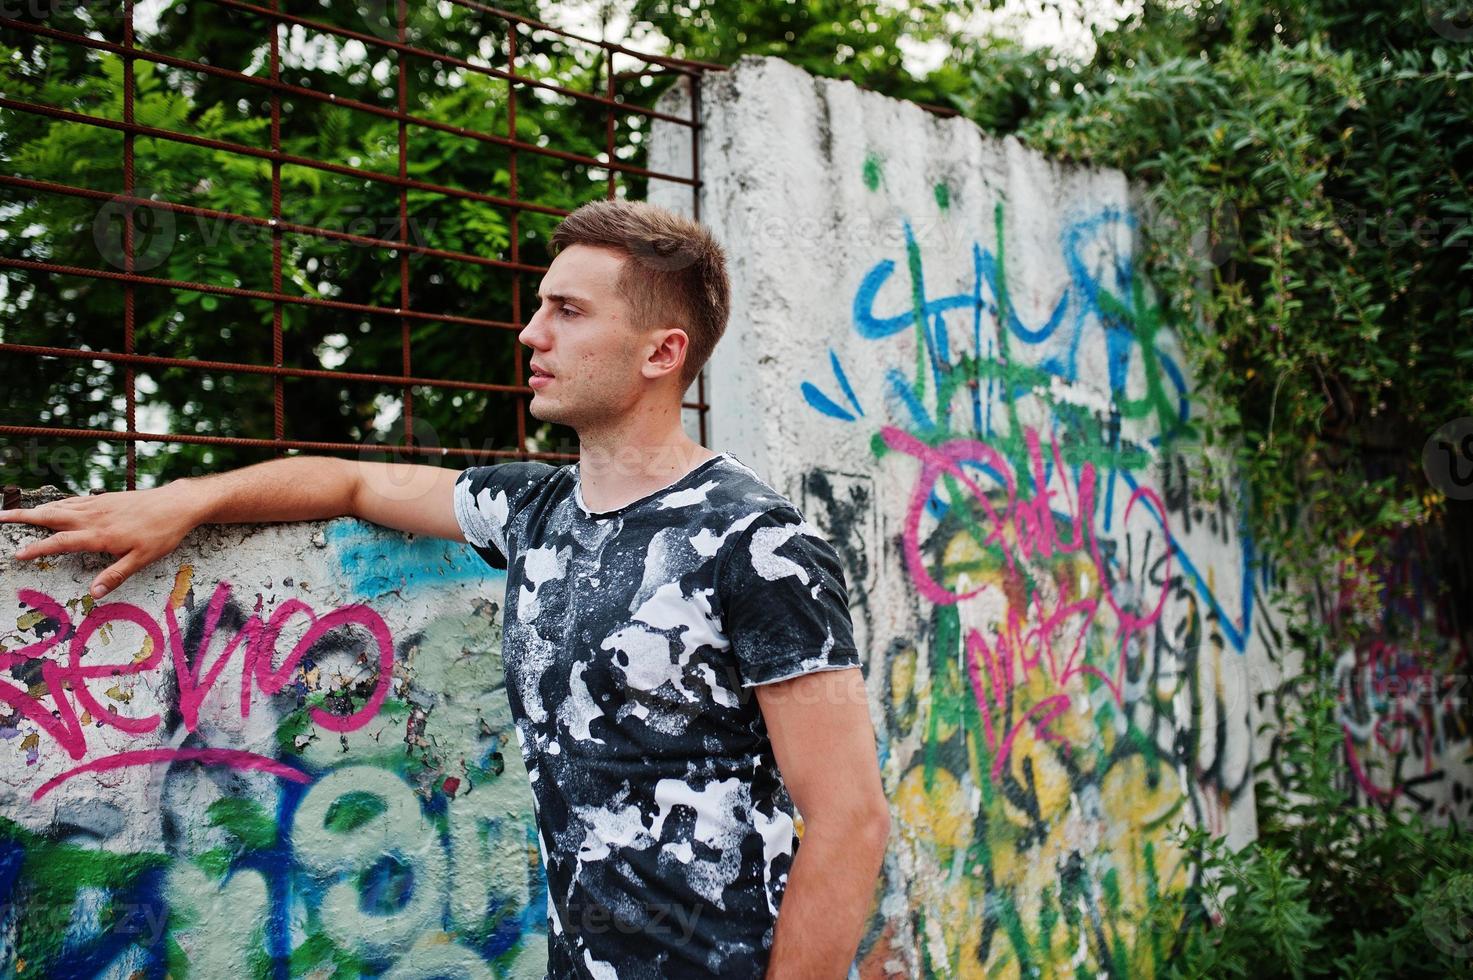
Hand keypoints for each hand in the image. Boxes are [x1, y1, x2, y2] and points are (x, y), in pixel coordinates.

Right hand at [1, 484, 201, 598]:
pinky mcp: (105, 498)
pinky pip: (74, 500)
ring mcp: (98, 505)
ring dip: (37, 510)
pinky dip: (57, 503)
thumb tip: (93, 593)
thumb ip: (116, 575)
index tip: (18, 554)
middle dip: (23, 518)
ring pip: (60, 506)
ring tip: (17, 513)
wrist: (177, 504)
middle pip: (50, 516)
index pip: (59, 542)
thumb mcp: (142, 559)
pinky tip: (52, 507)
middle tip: (0, 517)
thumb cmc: (162, 533)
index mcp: (99, 535)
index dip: (37, 549)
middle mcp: (93, 517)